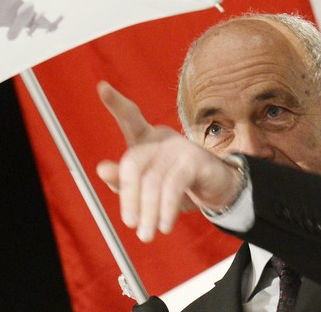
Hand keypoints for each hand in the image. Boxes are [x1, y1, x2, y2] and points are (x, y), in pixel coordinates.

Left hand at [96, 81, 241, 241]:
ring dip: (148, 211)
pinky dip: (165, 208)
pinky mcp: (196, 161)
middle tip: (130, 223)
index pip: (129, 118)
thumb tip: (102, 169)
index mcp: (147, 139)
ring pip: (153, 180)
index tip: (101, 87)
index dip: (116, 103)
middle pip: (133, 162)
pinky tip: (164, 224)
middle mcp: (162, 138)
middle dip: (129, 196)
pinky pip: (173, 186)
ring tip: (146, 233)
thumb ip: (124, 180)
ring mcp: (179, 147)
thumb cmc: (177, 186)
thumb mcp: (147, 189)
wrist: (218, 193)